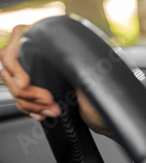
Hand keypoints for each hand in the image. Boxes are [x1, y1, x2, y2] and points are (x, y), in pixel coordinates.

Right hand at [0, 23, 145, 142]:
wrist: (116, 121)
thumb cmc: (113, 100)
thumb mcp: (92, 79)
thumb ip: (74, 64)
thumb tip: (59, 55)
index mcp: (61, 47)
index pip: (19, 42)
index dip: (16, 64)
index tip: (25, 83)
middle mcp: (51, 57)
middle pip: (11, 68)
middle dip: (27, 91)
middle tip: (48, 101)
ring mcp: (45, 74)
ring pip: (15, 85)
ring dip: (30, 102)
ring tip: (52, 110)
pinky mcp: (45, 91)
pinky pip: (23, 98)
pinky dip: (30, 108)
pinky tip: (43, 113)